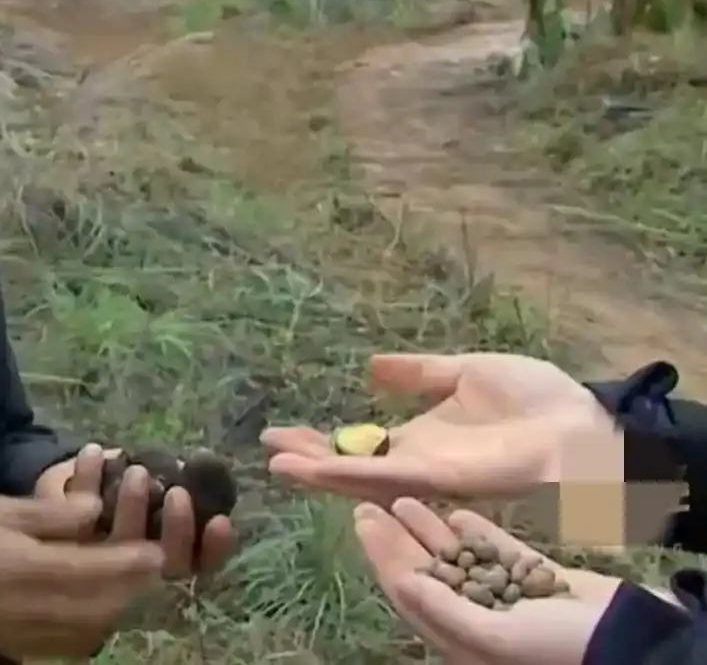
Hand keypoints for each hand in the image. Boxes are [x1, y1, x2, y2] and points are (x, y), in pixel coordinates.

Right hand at [0, 493, 163, 659]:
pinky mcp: (33, 649)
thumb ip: (51, 512)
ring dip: (120, 603)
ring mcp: (33, 635)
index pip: (86, 568)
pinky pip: (79, 641)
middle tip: (155, 561)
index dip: (124, 561)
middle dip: (132, 584)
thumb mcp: (3, 510)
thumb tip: (96, 508)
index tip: (153, 549)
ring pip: (94, 626)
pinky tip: (108, 602)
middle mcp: (32, 608)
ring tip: (136, 579)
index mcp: (22, 568)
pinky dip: (100, 622)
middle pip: (98, 603)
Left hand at [42, 444, 237, 579]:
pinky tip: (92, 451)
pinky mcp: (59, 539)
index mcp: (163, 556)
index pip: (197, 563)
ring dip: (133, 509)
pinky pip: (72, 516)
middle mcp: (133, 567)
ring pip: (119, 550)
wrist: (65, 484)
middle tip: (178, 492)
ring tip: (136, 471)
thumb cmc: (120, 485)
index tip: (222, 521)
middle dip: (177, 530)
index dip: (214, 549)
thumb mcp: (153, 483)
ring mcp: (96, 559)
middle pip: (164, 564)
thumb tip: (191, 465)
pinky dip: (86, 481)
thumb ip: (172, 479)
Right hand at [262, 353, 616, 503]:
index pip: (362, 445)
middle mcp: (419, 462)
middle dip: (310, 458)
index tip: (283, 431)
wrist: (579, 423)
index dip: (324, 440)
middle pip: (352, 466)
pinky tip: (317, 467)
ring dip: (318, 472)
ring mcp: (427, 475)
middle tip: (267, 447)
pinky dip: (349, 474)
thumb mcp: (466, 370)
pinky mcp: (439, 479)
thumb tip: (373, 366)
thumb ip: (420, 373)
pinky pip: (387, 478)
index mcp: (424, 439)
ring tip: (277, 464)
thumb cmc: (537, 398)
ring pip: (360, 479)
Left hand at [355, 499, 627, 664]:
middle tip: (368, 504)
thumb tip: (400, 580)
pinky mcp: (537, 579)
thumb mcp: (495, 636)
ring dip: (429, 531)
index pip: (411, 593)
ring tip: (402, 499)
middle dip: (398, 540)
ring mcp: (508, 598)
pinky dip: (476, 532)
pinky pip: (497, 553)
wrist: (633, 642)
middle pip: (428, 573)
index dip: (384, 557)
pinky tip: (454, 510)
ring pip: (458, 560)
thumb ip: (444, 608)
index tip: (362, 521)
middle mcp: (479, 619)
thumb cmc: (560, 646)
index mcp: (462, 640)